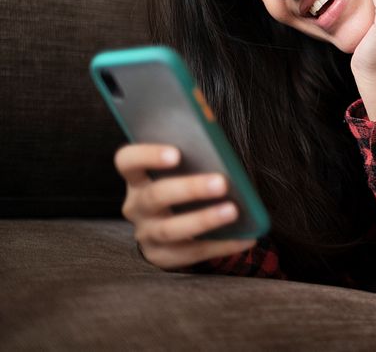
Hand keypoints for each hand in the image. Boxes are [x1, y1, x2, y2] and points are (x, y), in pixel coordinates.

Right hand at [115, 143, 255, 269]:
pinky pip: (193, 252)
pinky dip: (222, 245)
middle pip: (156, 196)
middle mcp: (136, 206)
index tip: (176, 153)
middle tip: (222, 183)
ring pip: (171, 229)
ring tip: (234, 211)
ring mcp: (146, 233)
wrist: (169, 225)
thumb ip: (193, 140)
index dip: (147, 155)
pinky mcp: (162, 256)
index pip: (128, 161)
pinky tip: (247, 238)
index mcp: (138, 177)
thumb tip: (210, 121)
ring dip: (204, 220)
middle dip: (190, 189)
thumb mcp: (182, 163)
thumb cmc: (181, 182)